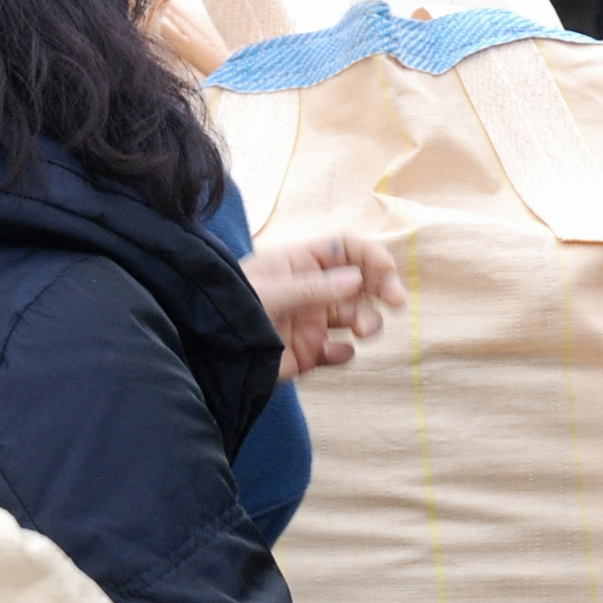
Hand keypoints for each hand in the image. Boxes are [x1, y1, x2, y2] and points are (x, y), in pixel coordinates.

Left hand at [240, 232, 406, 380]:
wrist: (208, 352)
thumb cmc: (231, 307)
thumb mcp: (270, 291)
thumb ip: (313, 287)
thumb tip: (357, 279)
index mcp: (300, 263)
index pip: (345, 249)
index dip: (369, 255)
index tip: (386, 271)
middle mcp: (311, 289)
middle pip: (360, 281)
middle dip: (381, 288)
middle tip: (395, 301)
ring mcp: (312, 320)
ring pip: (356, 316)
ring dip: (368, 320)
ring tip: (363, 330)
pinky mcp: (309, 351)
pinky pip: (339, 350)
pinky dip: (343, 352)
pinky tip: (332, 353)